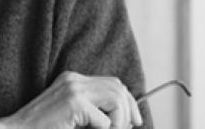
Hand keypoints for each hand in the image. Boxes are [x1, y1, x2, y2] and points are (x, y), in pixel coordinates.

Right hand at [0, 71, 141, 128]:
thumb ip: (91, 111)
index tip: (134, 121)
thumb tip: (123, 119)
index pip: (113, 83)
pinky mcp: (73, 103)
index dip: (128, 102)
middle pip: (118, 88)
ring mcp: (73, 89)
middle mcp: (75, 80)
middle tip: (130, 128)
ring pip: (116, 99)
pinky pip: (104, 119)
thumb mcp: (71, 116)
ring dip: (119, 122)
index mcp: (73, 81)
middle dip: (129, 111)